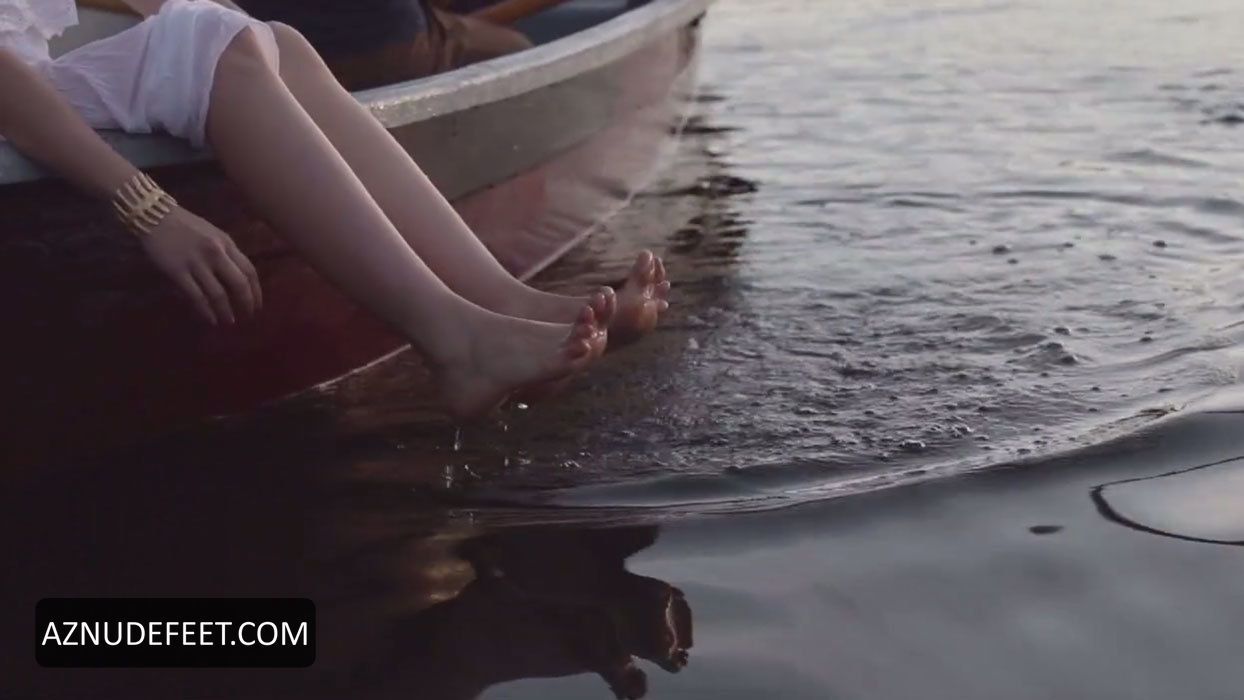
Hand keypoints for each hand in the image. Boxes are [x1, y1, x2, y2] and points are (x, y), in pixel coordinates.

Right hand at [139, 206, 262, 324]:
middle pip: (238, 284)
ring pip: (218, 294)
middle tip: (248, 317)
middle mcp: (216, 253)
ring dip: (225, 311)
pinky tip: (210, 319)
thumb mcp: (213, 234)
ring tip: (228, 321)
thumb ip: (227, 253)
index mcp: (227, 243)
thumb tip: (238, 279)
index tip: (258, 305)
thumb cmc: (185, 225)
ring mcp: (196, 262)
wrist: (154, 215)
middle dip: (246, 304)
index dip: (256, 291)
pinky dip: (205, 311)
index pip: (249, 271)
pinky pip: (196, 296)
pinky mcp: (178, 271)